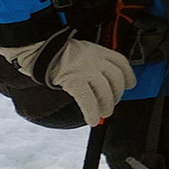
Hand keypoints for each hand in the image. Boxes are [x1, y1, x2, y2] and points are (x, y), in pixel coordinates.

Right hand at [0, 31, 135, 125]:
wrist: (38, 48)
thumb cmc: (57, 52)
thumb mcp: (81, 50)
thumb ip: (94, 62)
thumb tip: (104, 82)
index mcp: (97, 50)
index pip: (121, 62)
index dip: (128, 75)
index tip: (130, 85)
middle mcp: (95, 59)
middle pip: (116, 79)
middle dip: (117, 94)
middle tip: (111, 103)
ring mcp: (85, 70)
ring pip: (105, 91)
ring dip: (107, 106)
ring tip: (103, 113)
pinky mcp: (73, 80)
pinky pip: (88, 100)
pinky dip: (91, 112)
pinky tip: (92, 120)